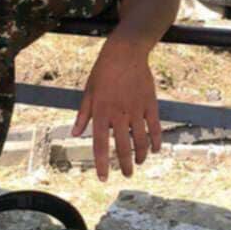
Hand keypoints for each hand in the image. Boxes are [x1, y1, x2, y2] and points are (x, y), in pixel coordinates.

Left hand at [72, 36, 162, 180]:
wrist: (126, 52)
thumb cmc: (104, 71)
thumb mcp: (88, 91)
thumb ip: (83, 114)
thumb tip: (74, 134)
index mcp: (101, 112)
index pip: (100, 144)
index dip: (101, 163)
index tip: (103, 178)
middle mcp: (119, 114)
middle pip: (123, 147)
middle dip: (124, 165)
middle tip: (126, 174)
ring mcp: (137, 110)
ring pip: (141, 140)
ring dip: (140, 155)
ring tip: (138, 163)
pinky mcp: (150, 104)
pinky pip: (155, 127)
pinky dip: (156, 141)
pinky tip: (155, 150)